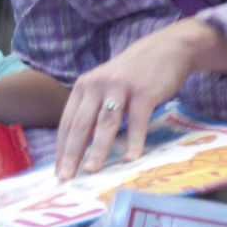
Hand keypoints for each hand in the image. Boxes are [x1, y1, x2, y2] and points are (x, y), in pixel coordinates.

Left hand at [54, 19, 226, 179]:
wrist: (167, 49)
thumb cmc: (133, 74)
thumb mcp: (106, 86)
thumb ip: (93, 109)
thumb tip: (80, 146)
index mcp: (84, 86)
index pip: (68, 122)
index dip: (62, 148)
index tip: (58, 172)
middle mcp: (97, 85)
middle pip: (81, 125)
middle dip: (72, 153)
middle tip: (67, 177)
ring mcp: (121, 87)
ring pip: (105, 123)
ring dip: (98, 149)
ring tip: (91, 171)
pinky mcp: (144, 91)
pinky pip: (138, 121)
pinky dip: (134, 141)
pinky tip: (130, 159)